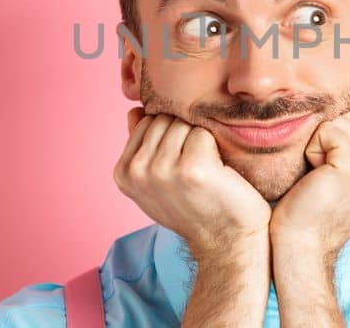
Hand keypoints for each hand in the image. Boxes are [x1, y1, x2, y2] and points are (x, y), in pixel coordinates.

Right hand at [113, 108, 271, 252]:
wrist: (226, 239)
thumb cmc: (196, 205)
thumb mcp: (157, 179)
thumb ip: (142, 144)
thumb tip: (135, 110)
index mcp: (123, 173)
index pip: (145, 121)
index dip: (170, 136)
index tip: (179, 164)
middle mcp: (137, 172)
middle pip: (164, 119)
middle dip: (184, 135)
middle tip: (195, 168)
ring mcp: (162, 170)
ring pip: (183, 123)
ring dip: (200, 141)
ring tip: (205, 170)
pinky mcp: (191, 168)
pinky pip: (203, 133)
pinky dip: (215, 148)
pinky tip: (216, 173)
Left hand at [270, 103, 349, 254]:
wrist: (304, 244)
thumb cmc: (317, 208)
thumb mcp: (348, 170)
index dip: (339, 145)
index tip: (336, 179)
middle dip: (330, 143)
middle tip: (326, 179)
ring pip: (339, 122)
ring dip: (320, 147)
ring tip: (322, 179)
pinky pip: (326, 131)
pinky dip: (313, 151)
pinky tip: (317, 178)